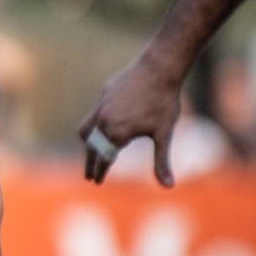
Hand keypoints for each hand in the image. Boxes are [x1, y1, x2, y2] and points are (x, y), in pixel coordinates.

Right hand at [80, 56, 181, 185]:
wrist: (158, 69)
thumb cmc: (164, 102)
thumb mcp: (164, 134)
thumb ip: (161, 161)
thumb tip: (168, 186)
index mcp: (116, 133)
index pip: (104, 159)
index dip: (100, 172)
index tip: (96, 182)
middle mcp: (103, 121)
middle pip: (91, 148)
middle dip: (90, 163)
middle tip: (89, 175)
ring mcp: (101, 107)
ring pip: (87, 130)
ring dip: (88, 144)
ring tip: (91, 151)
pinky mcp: (104, 95)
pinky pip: (94, 115)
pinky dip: (94, 126)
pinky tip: (104, 125)